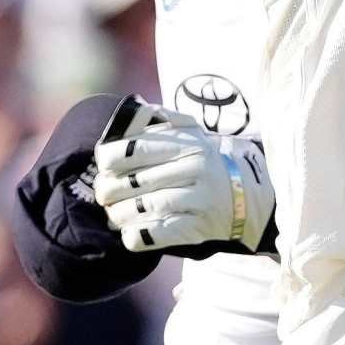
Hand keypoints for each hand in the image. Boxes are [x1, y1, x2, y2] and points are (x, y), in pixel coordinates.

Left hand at [93, 104, 273, 252]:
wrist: (241, 195)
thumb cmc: (201, 160)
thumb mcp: (187, 131)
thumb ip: (158, 118)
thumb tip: (133, 109)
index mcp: (188, 143)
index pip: (135, 149)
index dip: (109, 158)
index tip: (104, 165)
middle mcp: (196, 168)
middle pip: (134, 181)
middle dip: (109, 189)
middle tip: (104, 194)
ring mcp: (198, 199)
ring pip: (142, 208)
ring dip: (118, 214)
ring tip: (114, 213)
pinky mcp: (197, 228)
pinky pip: (156, 234)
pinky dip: (136, 236)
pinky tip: (129, 231)